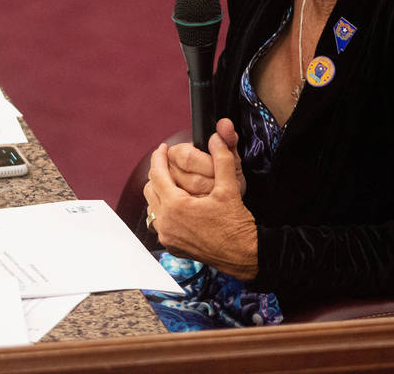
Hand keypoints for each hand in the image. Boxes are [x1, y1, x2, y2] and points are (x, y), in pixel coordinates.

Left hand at [143, 131, 257, 279]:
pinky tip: (178, 204)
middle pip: (150, 189)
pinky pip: (159, 223)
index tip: (162, 148)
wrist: (243, 256)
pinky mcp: (173, 246)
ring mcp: (168, 237)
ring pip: (152, 207)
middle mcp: (167, 224)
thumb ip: (222, 158)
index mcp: (176, 207)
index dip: (159, 157)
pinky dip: (164, 211)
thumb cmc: (236, 226)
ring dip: (159, 193)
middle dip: (158, 174)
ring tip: (174, 183)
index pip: (157, 174)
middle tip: (168, 163)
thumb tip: (216, 137)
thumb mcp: (230, 188)